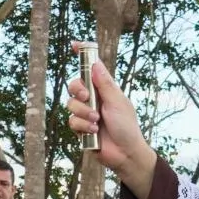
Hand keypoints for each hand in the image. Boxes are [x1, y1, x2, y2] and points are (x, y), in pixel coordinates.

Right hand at [66, 50, 156, 187]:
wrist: (125, 153)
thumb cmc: (127, 127)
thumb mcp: (118, 103)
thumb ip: (105, 84)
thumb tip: (95, 64)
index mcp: (105, 89)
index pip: (91, 69)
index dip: (83, 56)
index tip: (75, 45)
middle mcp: (94, 99)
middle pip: (74, 85)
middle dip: (78, 91)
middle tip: (88, 97)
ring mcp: (86, 113)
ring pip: (70, 104)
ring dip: (83, 112)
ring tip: (97, 121)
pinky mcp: (81, 128)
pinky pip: (72, 121)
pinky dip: (82, 125)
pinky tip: (94, 131)